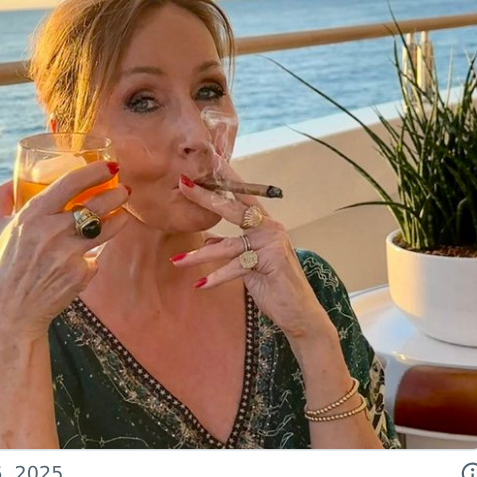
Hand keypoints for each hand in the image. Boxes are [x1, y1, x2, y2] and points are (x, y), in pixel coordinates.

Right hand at [0, 162, 130, 339]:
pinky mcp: (79, 275)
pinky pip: (95, 258)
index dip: (93, 172)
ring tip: (121, 214)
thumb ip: (0, 200)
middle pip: (96, 205)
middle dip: (116, 194)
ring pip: (106, 229)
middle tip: (123, 189)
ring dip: (118, 219)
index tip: (108, 166)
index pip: (69, 184)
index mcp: (31, 216)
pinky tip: (89, 256)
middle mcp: (52, 232)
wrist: (8, 315)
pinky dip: (93, 256)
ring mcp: (68, 254)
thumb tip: (11, 180)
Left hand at [174, 166, 334, 347]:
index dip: (226, 179)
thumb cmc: (274, 286)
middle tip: (184, 186)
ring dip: (200, 255)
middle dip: (206, 197)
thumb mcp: (248, 263)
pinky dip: (217, 277)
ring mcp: (271, 243)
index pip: (242, 196)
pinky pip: (236, 267)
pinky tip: (201, 284)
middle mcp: (269, 228)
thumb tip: (206, 241)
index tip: (208, 164)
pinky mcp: (269, 261)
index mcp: (265, 224)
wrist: (299, 312)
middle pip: (233, 209)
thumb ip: (231, 248)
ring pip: (228, 245)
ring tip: (177, 261)